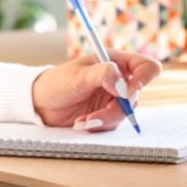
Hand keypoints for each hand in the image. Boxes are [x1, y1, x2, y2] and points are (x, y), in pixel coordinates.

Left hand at [31, 50, 161, 130]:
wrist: (40, 103)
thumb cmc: (57, 82)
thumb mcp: (79, 75)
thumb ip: (104, 75)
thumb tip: (124, 86)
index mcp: (116, 61)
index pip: (146, 67)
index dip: (143, 80)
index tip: (126, 93)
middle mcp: (118, 79)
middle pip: (136, 95)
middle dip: (117, 108)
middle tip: (97, 114)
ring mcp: (113, 97)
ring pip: (125, 113)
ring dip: (104, 119)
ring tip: (83, 120)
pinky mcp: (106, 113)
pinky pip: (113, 124)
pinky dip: (98, 125)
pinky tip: (81, 122)